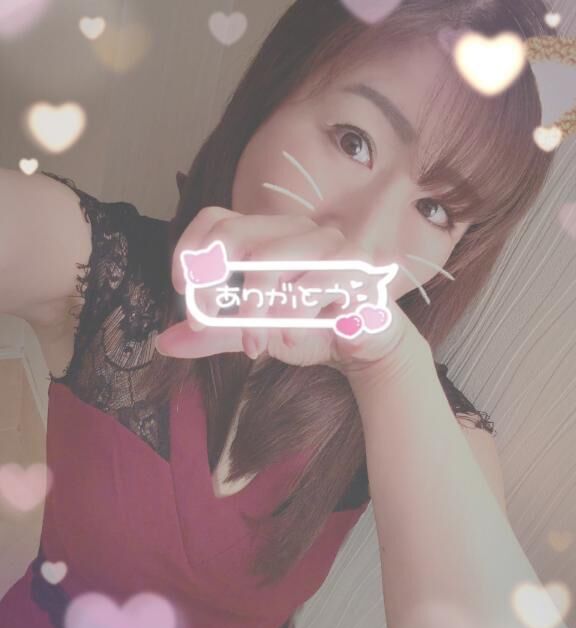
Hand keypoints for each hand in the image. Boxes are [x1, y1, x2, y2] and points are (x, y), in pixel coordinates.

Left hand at [155, 206, 431, 380]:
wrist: (365, 344)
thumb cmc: (310, 329)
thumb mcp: (253, 332)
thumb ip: (213, 333)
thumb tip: (163, 342)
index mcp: (266, 236)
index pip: (216, 218)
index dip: (190, 248)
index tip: (183, 290)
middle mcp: (293, 230)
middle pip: (235, 234)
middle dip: (209, 284)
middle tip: (204, 323)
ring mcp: (325, 242)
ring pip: (266, 261)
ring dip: (251, 311)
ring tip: (255, 346)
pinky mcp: (353, 265)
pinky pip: (309, 283)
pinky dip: (290, 317)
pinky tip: (289, 337)